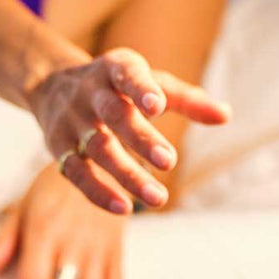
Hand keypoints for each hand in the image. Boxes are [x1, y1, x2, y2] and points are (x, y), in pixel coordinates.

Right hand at [25, 47, 230, 213]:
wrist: (51, 85)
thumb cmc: (118, 86)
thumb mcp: (150, 82)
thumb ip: (187, 100)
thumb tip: (227, 115)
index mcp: (115, 70)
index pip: (128, 76)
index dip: (141, 90)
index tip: (158, 106)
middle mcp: (90, 93)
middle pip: (114, 116)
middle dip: (141, 140)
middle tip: (170, 163)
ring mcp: (72, 121)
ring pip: (97, 149)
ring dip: (127, 175)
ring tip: (159, 198)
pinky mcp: (58, 148)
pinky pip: (76, 173)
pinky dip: (98, 192)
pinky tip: (124, 207)